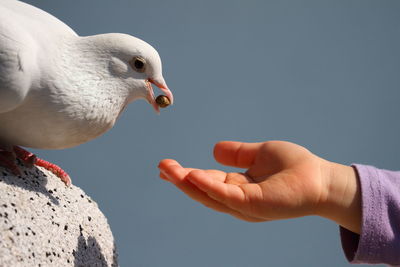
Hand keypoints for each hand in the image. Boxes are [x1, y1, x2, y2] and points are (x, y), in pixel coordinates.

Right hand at [158, 141, 360, 232]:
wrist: (321, 179)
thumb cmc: (295, 168)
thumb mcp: (259, 154)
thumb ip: (237, 154)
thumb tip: (213, 149)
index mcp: (238, 187)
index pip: (207, 181)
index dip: (187, 174)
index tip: (168, 166)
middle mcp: (237, 199)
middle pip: (202, 191)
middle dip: (180, 180)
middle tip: (161, 167)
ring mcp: (244, 204)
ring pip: (208, 195)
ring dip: (186, 183)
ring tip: (167, 170)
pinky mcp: (253, 204)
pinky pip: (225, 195)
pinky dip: (207, 186)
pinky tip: (192, 175)